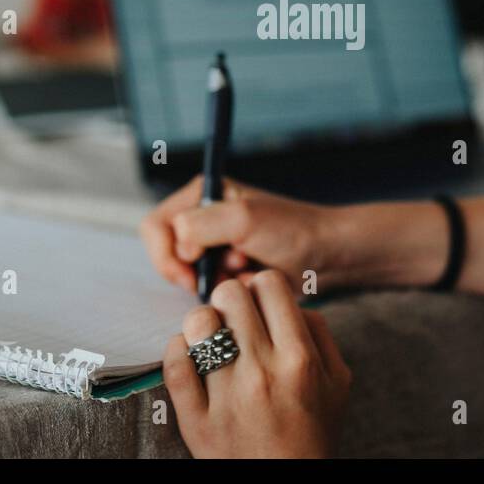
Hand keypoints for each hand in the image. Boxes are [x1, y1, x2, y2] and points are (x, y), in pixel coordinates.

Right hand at [140, 175, 340, 294]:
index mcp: (203, 194)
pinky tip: (251, 278)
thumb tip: (180, 248)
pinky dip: (227, 289)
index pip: (156, 226)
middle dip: (195, 269)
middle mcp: (204, 216)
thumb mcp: (244, 219)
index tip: (191, 268)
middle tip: (225, 272)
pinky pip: (209, 287)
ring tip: (245, 269)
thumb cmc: (292, 231)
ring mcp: (215, 243)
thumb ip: (200, 225)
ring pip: (188, 275)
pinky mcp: (227, 267)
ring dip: (215, 279)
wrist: (327, 255)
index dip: (167, 252)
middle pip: (168, 253)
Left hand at [163, 271, 351, 457]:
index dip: (261, 287)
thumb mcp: (337, 381)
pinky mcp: (197, 421)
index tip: (258, 303)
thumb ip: (320, 333)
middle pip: (230, 294)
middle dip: (231, 300)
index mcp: (299, 358)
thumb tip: (291, 301)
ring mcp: (227, 397)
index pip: (269, 285)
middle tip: (233, 319)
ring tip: (210, 338)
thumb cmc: (312, 432)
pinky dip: (178, 350)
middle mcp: (263, 373)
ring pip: (198, 323)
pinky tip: (191, 357)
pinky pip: (174, 364)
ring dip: (202, 323)